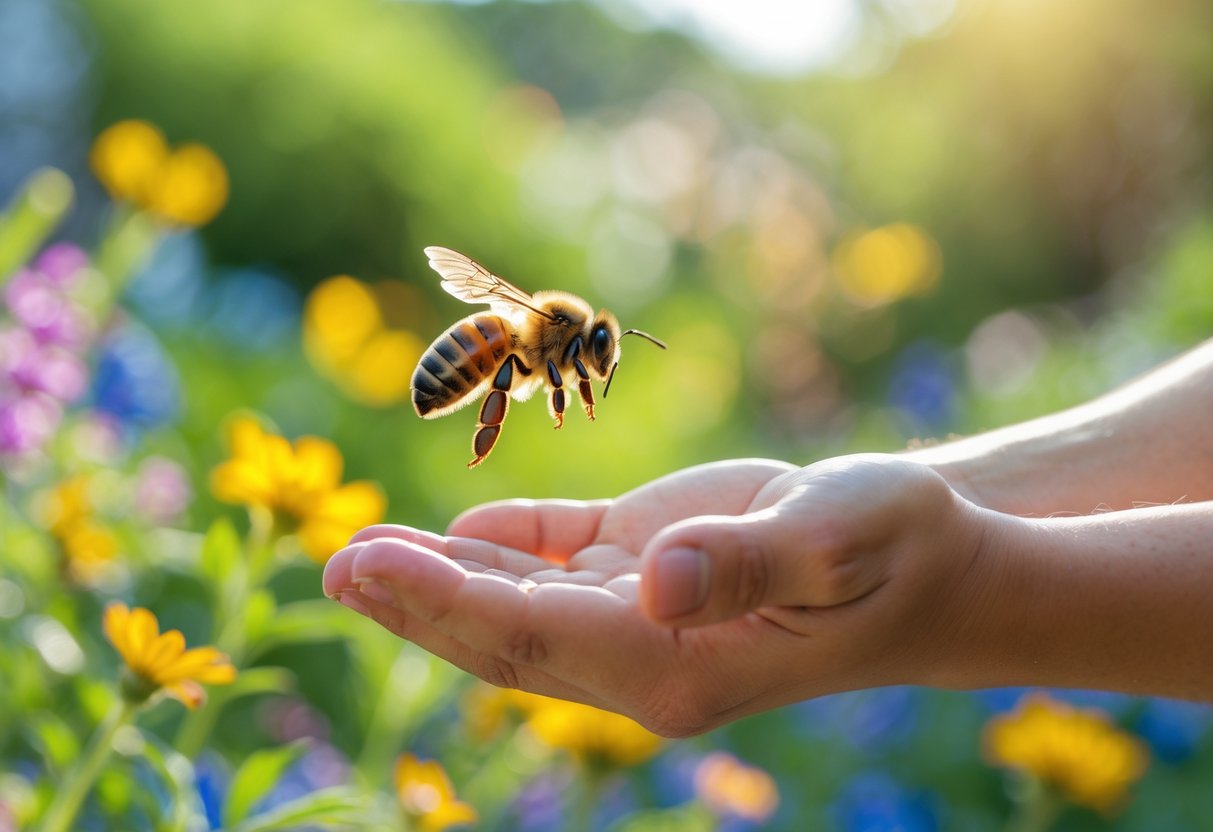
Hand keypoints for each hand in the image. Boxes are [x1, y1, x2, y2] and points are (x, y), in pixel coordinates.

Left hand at [323, 455, 997, 735]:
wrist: (928, 560)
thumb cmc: (897, 546)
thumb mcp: (841, 538)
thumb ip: (750, 561)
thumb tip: (656, 581)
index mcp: (679, 659)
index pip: (537, 637)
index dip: (445, 601)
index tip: (364, 564)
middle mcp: (645, 650)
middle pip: (506, 635)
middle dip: (415, 601)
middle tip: (332, 562)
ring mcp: (643, 613)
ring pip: (521, 603)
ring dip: (441, 578)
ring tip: (358, 553)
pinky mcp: (651, 568)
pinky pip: (561, 560)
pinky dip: (506, 544)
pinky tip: (458, 529)